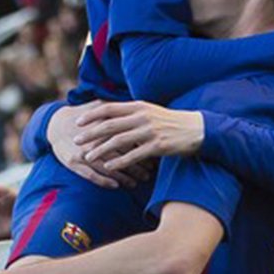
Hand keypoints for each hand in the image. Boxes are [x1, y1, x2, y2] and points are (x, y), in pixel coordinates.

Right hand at [46, 104, 143, 189]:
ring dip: (124, 177)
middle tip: (149, 173)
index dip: (140, 148)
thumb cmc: (81, 116)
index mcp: (102, 126)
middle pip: (120, 155)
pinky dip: (104, 181)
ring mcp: (82, 152)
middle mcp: (93, 140)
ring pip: (107, 167)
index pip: (126, 139)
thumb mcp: (97, 108)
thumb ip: (115, 110)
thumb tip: (137, 110)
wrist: (54, 124)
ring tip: (136, 184)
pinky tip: (116, 186)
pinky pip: (91, 175)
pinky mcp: (73, 163)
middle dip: (136, 165)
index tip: (152, 155)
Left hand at [74, 101, 200, 172]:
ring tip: (88, 157)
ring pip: (119, 141)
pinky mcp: (158, 146)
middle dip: (90, 134)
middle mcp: (142, 117)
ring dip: (101, 150)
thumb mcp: (151, 112)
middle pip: (110, 125)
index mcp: (139, 106)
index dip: (92, 115)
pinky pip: (134, 155)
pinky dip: (119, 162)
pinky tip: (108, 167)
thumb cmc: (170, 122)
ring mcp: (150, 131)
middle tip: (76, 141)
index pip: (109, 108)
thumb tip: (112, 115)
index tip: (78, 122)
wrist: (197, 129)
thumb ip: (132, 113)